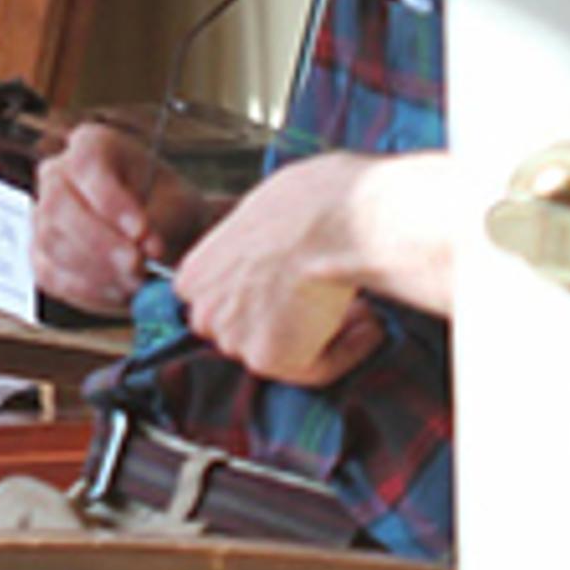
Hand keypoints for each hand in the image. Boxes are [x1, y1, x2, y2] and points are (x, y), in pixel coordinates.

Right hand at [31, 122, 197, 313]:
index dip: (109, 200)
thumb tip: (143, 246)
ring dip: (97, 271)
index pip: (86, 165)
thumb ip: (161, 221)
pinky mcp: (40, 255)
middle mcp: (57, 174)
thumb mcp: (179, 205)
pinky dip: (88, 291)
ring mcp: (42, 216)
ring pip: (53, 244)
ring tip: (137, 281)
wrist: (162, 236)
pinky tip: (119, 293)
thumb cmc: (169, 210)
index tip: (141, 230)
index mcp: (91, 144)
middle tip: (137, 266)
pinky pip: (52, 276)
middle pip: (59, 206)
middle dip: (100, 242)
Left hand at [168, 156, 387, 385]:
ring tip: (367, 311)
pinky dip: (350, 350)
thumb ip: (257, 255)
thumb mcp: (262, 217)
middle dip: (298, 323)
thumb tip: (281, 267)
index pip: (231, 304)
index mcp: (195, 275)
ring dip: (328, 336)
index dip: (276, 299)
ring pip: (288, 351)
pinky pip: (316, 368)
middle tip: (344, 306)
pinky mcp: (269, 359)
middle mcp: (203, 311)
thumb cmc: (307, 201)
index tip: (310, 286)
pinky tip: (375, 325)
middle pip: (255, 331)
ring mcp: (233, 339)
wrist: (330, 219)